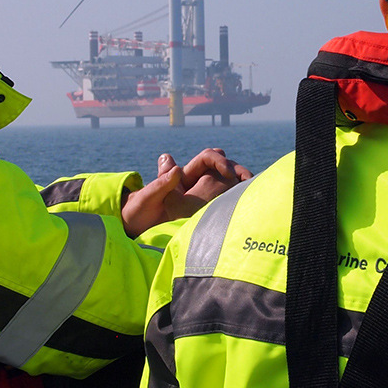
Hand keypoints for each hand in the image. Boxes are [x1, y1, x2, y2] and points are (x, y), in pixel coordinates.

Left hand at [121, 149, 252, 236]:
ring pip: (227, 185)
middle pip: (222, 168)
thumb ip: (161, 184)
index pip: (208, 158)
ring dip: (240, 186)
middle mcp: (195, 183)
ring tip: (252, 193)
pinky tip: (246, 210)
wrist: (135, 230)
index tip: (228, 174)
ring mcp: (202, 198)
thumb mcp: (147, 198)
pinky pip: (224, 204)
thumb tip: (177, 169)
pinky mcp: (206, 213)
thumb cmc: (138, 212)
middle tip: (248, 181)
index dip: (220, 162)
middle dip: (238, 170)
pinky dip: (236, 202)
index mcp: (184, 175)